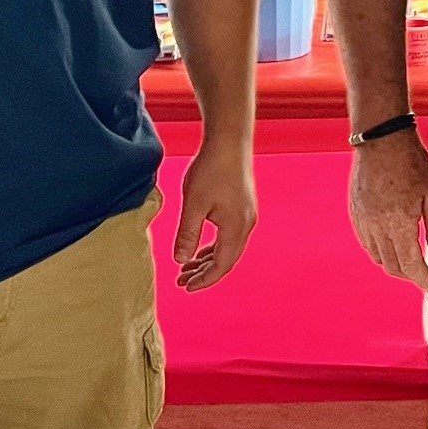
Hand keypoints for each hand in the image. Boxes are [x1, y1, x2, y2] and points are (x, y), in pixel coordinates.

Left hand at [172, 137, 256, 290]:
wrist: (230, 141)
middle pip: (227, 259)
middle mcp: (246, 224)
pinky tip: (200, 248)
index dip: (204, 279)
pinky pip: (229, 236)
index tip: (186, 287)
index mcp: (235, 227)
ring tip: (187, 267)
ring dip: (208, 260)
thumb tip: (180, 260)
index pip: (221, 265)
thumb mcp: (194, 204)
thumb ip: (187, 234)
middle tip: (182, 281)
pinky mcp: (242, 207)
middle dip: (205, 273)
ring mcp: (247, 215)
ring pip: (228, 248)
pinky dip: (214, 246)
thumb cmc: (212, 169)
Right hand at [348, 130, 427, 292]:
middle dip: (410, 275)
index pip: (410, 265)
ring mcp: (362, 221)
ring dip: (395, 264)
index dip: (422, 279)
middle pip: (393, 266)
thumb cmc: (409, 161)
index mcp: (398, 222)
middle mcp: (376, 226)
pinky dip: (380, 250)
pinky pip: (367, 243)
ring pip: (378, 257)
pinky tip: (392, 242)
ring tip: (410, 259)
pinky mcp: (355, 214)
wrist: (381, 139)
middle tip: (424, 273)